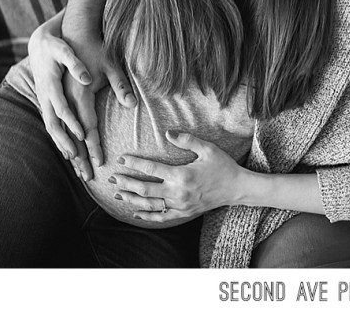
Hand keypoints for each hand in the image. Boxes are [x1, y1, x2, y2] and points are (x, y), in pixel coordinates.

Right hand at [26, 23, 134, 179]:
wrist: (72, 34)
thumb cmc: (95, 50)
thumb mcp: (112, 65)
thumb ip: (121, 85)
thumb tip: (132, 104)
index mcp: (79, 93)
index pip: (86, 126)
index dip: (93, 146)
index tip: (100, 163)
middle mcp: (65, 99)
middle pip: (71, 135)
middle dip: (80, 158)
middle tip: (87, 178)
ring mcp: (58, 99)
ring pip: (60, 133)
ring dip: (69, 152)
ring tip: (77, 171)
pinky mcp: (56, 98)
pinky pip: (57, 126)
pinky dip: (63, 141)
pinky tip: (69, 153)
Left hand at [114, 131, 243, 223]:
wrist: (236, 188)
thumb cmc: (222, 166)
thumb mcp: (207, 148)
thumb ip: (186, 140)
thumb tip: (167, 133)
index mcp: (182, 176)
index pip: (151, 170)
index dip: (134, 164)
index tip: (122, 159)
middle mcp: (178, 193)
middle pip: (145, 190)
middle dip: (127, 183)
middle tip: (112, 177)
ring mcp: (180, 206)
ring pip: (150, 205)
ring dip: (132, 199)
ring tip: (118, 193)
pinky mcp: (184, 213)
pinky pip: (162, 217)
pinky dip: (147, 215)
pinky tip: (136, 213)